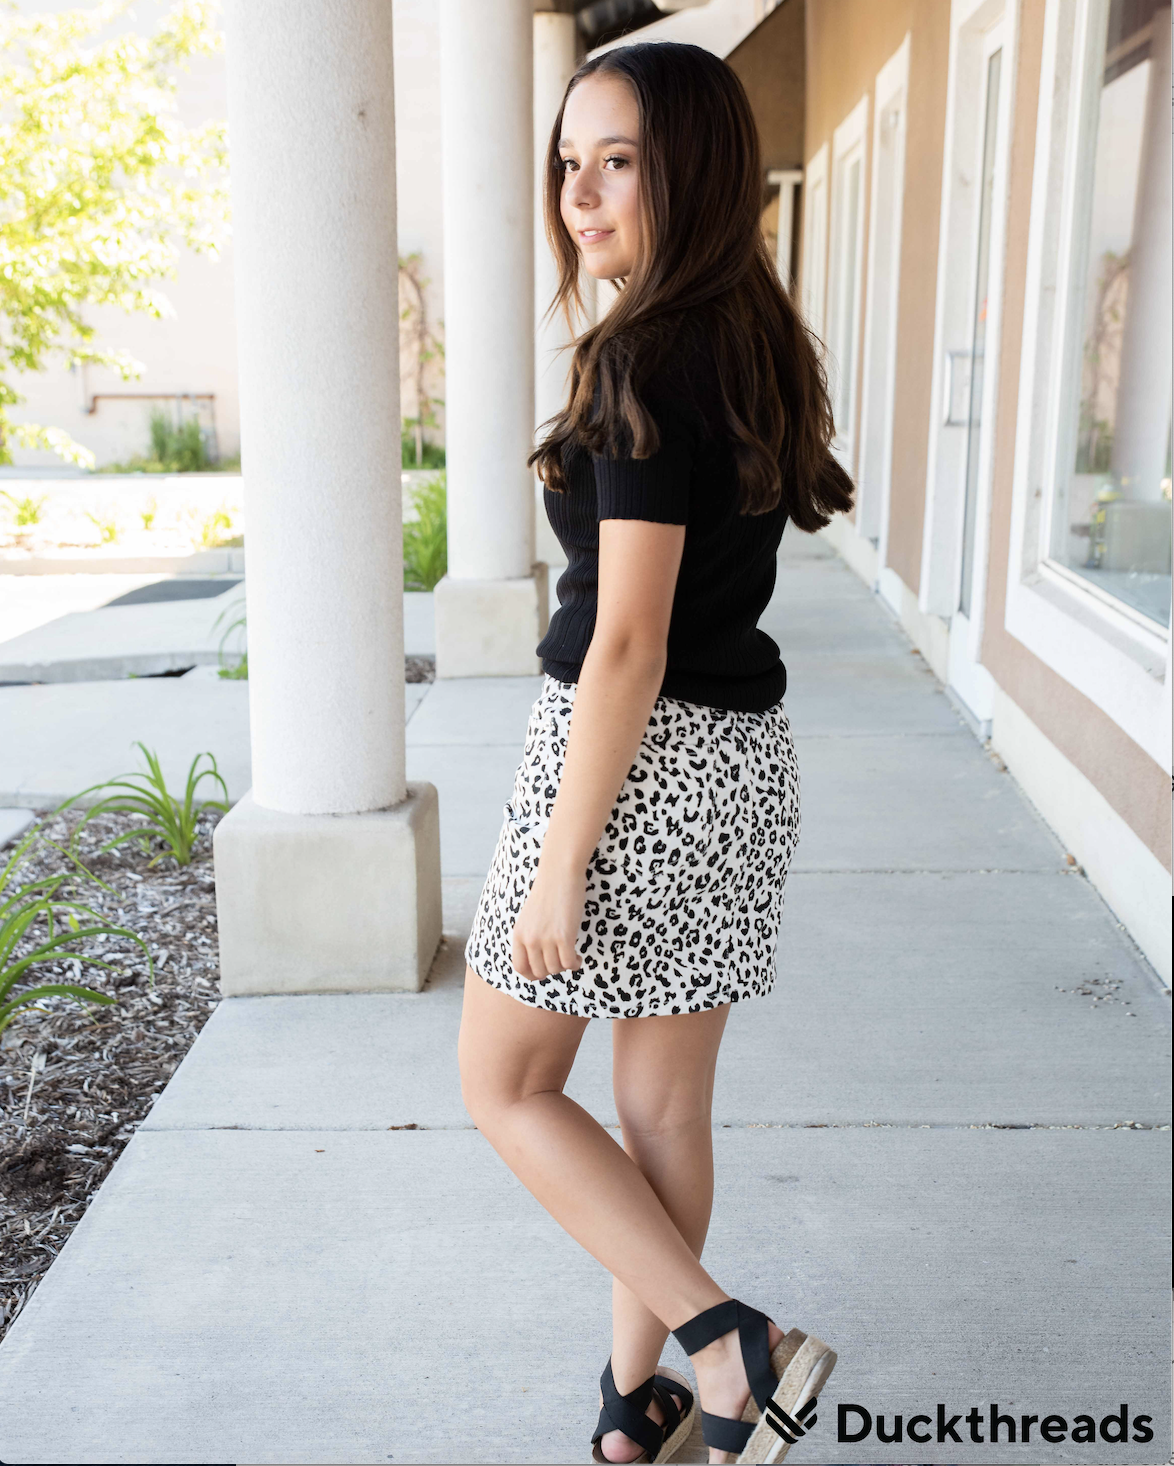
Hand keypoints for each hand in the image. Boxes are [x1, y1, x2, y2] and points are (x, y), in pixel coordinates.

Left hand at [511, 860, 586, 979]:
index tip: (544, 971)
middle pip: (539, 971)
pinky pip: (568, 963)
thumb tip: (540, 959)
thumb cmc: (548, 892)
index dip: (532, 974)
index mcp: (518, 934)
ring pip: (555, 969)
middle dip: (552, 970)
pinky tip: (578, 956)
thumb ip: (531, 936)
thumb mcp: (530, 917)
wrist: (559, 873)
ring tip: (571, 957)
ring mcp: (546, 938)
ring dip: (565, 967)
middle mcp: (530, 938)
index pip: (519, 967)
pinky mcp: (564, 936)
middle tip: (561, 960)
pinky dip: (575, 964)